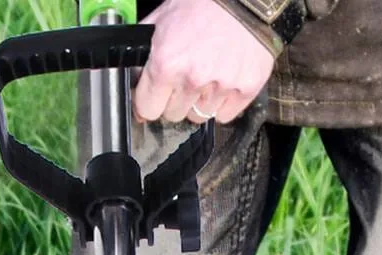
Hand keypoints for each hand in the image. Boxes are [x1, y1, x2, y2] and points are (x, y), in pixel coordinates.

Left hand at [132, 0, 276, 125]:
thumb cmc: (202, 2)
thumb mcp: (163, 19)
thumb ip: (146, 53)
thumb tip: (136, 83)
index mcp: (167, 63)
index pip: (148, 109)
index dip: (150, 101)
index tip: (155, 95)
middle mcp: (193, 79)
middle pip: (173, 115)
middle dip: (175, 99)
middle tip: (186, 75)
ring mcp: (221, 87)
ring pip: (199, 116)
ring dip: (199, 101)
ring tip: (207, 74)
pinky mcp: (245, 89)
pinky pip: (224, 115)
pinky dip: (222, 103)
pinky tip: (223, 80)